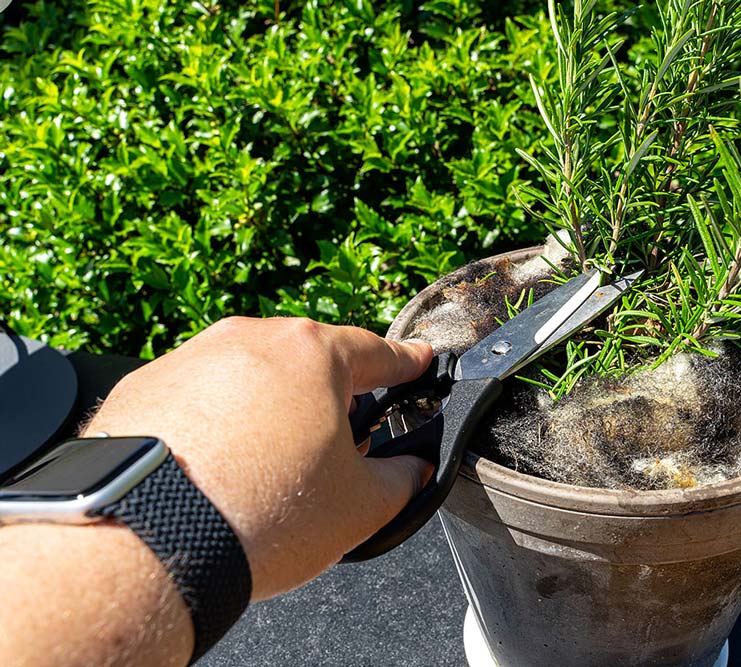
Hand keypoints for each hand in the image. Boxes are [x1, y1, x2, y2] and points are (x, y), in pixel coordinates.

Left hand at [82, 317, 433, 599]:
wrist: (147, 543)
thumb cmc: (257, 514)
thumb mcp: (362, 506)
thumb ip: (404, 478)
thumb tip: (412, 470)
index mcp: (313, 354)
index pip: (377, 352)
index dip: (404, 363)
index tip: (415, 363)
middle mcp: (249, 341)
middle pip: (307, 363)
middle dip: (327, 400)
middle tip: (334, 448)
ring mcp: (189, 359)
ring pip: (248, 379)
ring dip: (267, 413)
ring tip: (265, 471)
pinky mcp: (142, 387)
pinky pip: (196, 400)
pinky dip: (213, 427)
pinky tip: (215, 472)